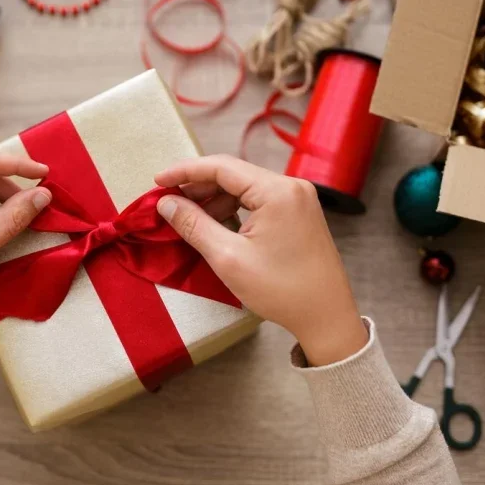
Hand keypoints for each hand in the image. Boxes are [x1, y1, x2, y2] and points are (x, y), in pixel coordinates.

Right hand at [154, 155, 366, 365]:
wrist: (326, 317)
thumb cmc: (280, 289)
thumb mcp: (228, 258)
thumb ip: (194, 225)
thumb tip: (166, 203)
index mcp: (277, 191)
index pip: (222, 167)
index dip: (185, 171)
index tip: (157, 181)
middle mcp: (291, 186)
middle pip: (234, 174)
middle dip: (198, 187)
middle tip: (168, 202)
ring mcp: (298, 199)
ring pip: (245, 188)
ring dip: (215, 199)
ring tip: (188, 218)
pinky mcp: (299, 214)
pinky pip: (258, 201)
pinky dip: (234, 209)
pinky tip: (216, 225)